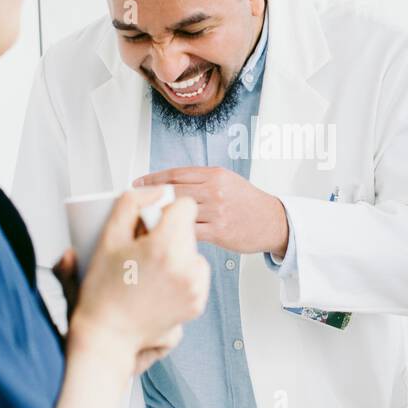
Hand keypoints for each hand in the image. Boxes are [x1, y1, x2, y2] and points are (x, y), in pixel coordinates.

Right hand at [65, 189, 209, 376]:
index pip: (185, 206)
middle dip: (170, 233)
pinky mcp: (198, 303)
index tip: (151, 223)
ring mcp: (195, 288)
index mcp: (165, 247)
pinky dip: (183, 276)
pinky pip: (196, 276)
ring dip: (178, 254)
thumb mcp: (109, 237)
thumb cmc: (103, 291)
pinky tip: (159, 285)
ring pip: (195, 252)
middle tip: (144, 250)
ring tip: (151, 270)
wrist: (108, 335)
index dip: (166, 210)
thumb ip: (131, 203)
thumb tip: (156, 191)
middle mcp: (186, 268)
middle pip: (190, 229)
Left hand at [134, 167, 287, 256]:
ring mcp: (216, 211)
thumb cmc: (248, 203)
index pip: (176, 173)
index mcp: (215, 175)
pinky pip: (188, 231)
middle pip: (173, 191)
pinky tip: (164, 234)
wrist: (272, 221)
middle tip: (134, 201)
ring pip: (178, 212)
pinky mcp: (218, 231)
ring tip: (143, 220)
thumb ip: (200, 181)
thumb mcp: (227, 181)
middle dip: (150, 196)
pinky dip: (173, 232)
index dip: (152, 178)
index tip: (137, 183)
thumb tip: (169, 185)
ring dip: (158, 216)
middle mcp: (215, 190)